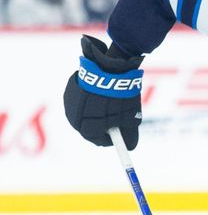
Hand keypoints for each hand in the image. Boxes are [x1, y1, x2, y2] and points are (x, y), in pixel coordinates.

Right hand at [63, 35, 143, 149]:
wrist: (110, 67)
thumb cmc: (121, 96)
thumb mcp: (131, 118)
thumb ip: (129, 134)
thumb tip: (130, 147)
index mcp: (87, 128)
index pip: (98, 139)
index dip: (111, 138)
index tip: (120, 135)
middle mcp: (74, 118)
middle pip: (88, 127)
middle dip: (102, 125)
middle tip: (116, 119)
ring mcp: (70, 103)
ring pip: (84, 112)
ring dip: (95, 111)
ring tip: (109, 103)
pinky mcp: (70, 89)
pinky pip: (81, 99)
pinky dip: (90, 99)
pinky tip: (101, 92)